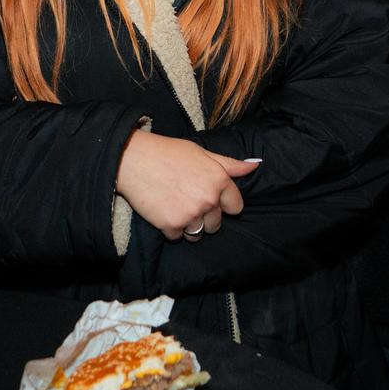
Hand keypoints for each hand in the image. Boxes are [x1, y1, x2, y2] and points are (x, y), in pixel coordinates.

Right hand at [115, 130, 252, 240]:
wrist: (133, 159)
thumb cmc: (168, 152)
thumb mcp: (201, 153)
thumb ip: (229, 164)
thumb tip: (255, 165)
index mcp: (219, 180)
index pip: (235, 207)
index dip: (223, 204)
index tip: (210, 199)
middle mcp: (208, 199)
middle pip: (216, 224)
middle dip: (205, 216)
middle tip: (187, 201)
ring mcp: (190, 214)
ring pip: (198, 234)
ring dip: (188, 225)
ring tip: (175, 207)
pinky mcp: (171, 224)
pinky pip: (177, 236)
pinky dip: (170, 228)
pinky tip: (163, 211)